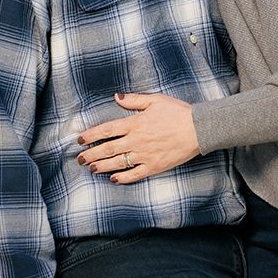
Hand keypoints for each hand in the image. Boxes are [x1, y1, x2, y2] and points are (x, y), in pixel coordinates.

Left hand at [75, 93, 200, 183]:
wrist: (198, 129)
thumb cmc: (178, 112)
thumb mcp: (155, 100)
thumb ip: (133, 100)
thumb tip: (116, 97)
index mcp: (135, 123)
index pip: (106, 130)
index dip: (91, 136)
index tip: (80, 140)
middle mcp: (136, 140)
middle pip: (108, 148)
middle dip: (91, 154)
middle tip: (79, 159)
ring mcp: (145, 155)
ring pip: (118, 163)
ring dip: (102, 166)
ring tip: (91, 168)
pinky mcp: (154, 166)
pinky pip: (135, 174)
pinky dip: (123, 178)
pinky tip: (114, 179)